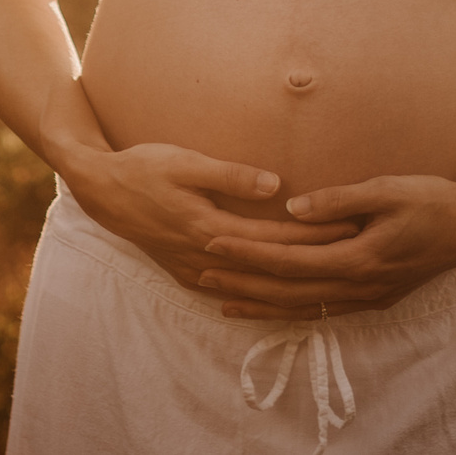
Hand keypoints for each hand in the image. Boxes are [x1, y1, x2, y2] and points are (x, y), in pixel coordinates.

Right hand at [64, 143, 361, 290]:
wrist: (100, 189)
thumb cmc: (145, 167)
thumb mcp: (186, 162)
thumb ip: (231, 176)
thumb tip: (277, 186)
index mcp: (208, 229)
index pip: (276, 238)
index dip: (315, 235)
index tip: (350, 227)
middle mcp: (203, 257)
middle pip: (270, 265)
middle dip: (314, 260)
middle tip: (356, 251)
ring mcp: (192, 270)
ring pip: (251, 285)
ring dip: (289, 280)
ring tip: (328, 273)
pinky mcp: (183, 271)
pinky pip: (230, 289)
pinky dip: (258, 291)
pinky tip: (278, 292)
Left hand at [195, 175, 455, 320]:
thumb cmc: (433, 199)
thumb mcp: (387, 189)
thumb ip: (338, 200)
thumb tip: (290, 210)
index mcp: (360, 259)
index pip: (289, 261)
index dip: (248, 254)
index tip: (212, 244)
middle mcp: (361, 287)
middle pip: (289, 292)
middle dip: (242, 284)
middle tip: (200, 275)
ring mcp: (368, 297)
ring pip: (303, 308)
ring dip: (261, 304)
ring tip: (221, 299)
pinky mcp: (374, 297)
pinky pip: (322, 309)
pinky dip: (290, 309)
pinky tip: (270, 306)